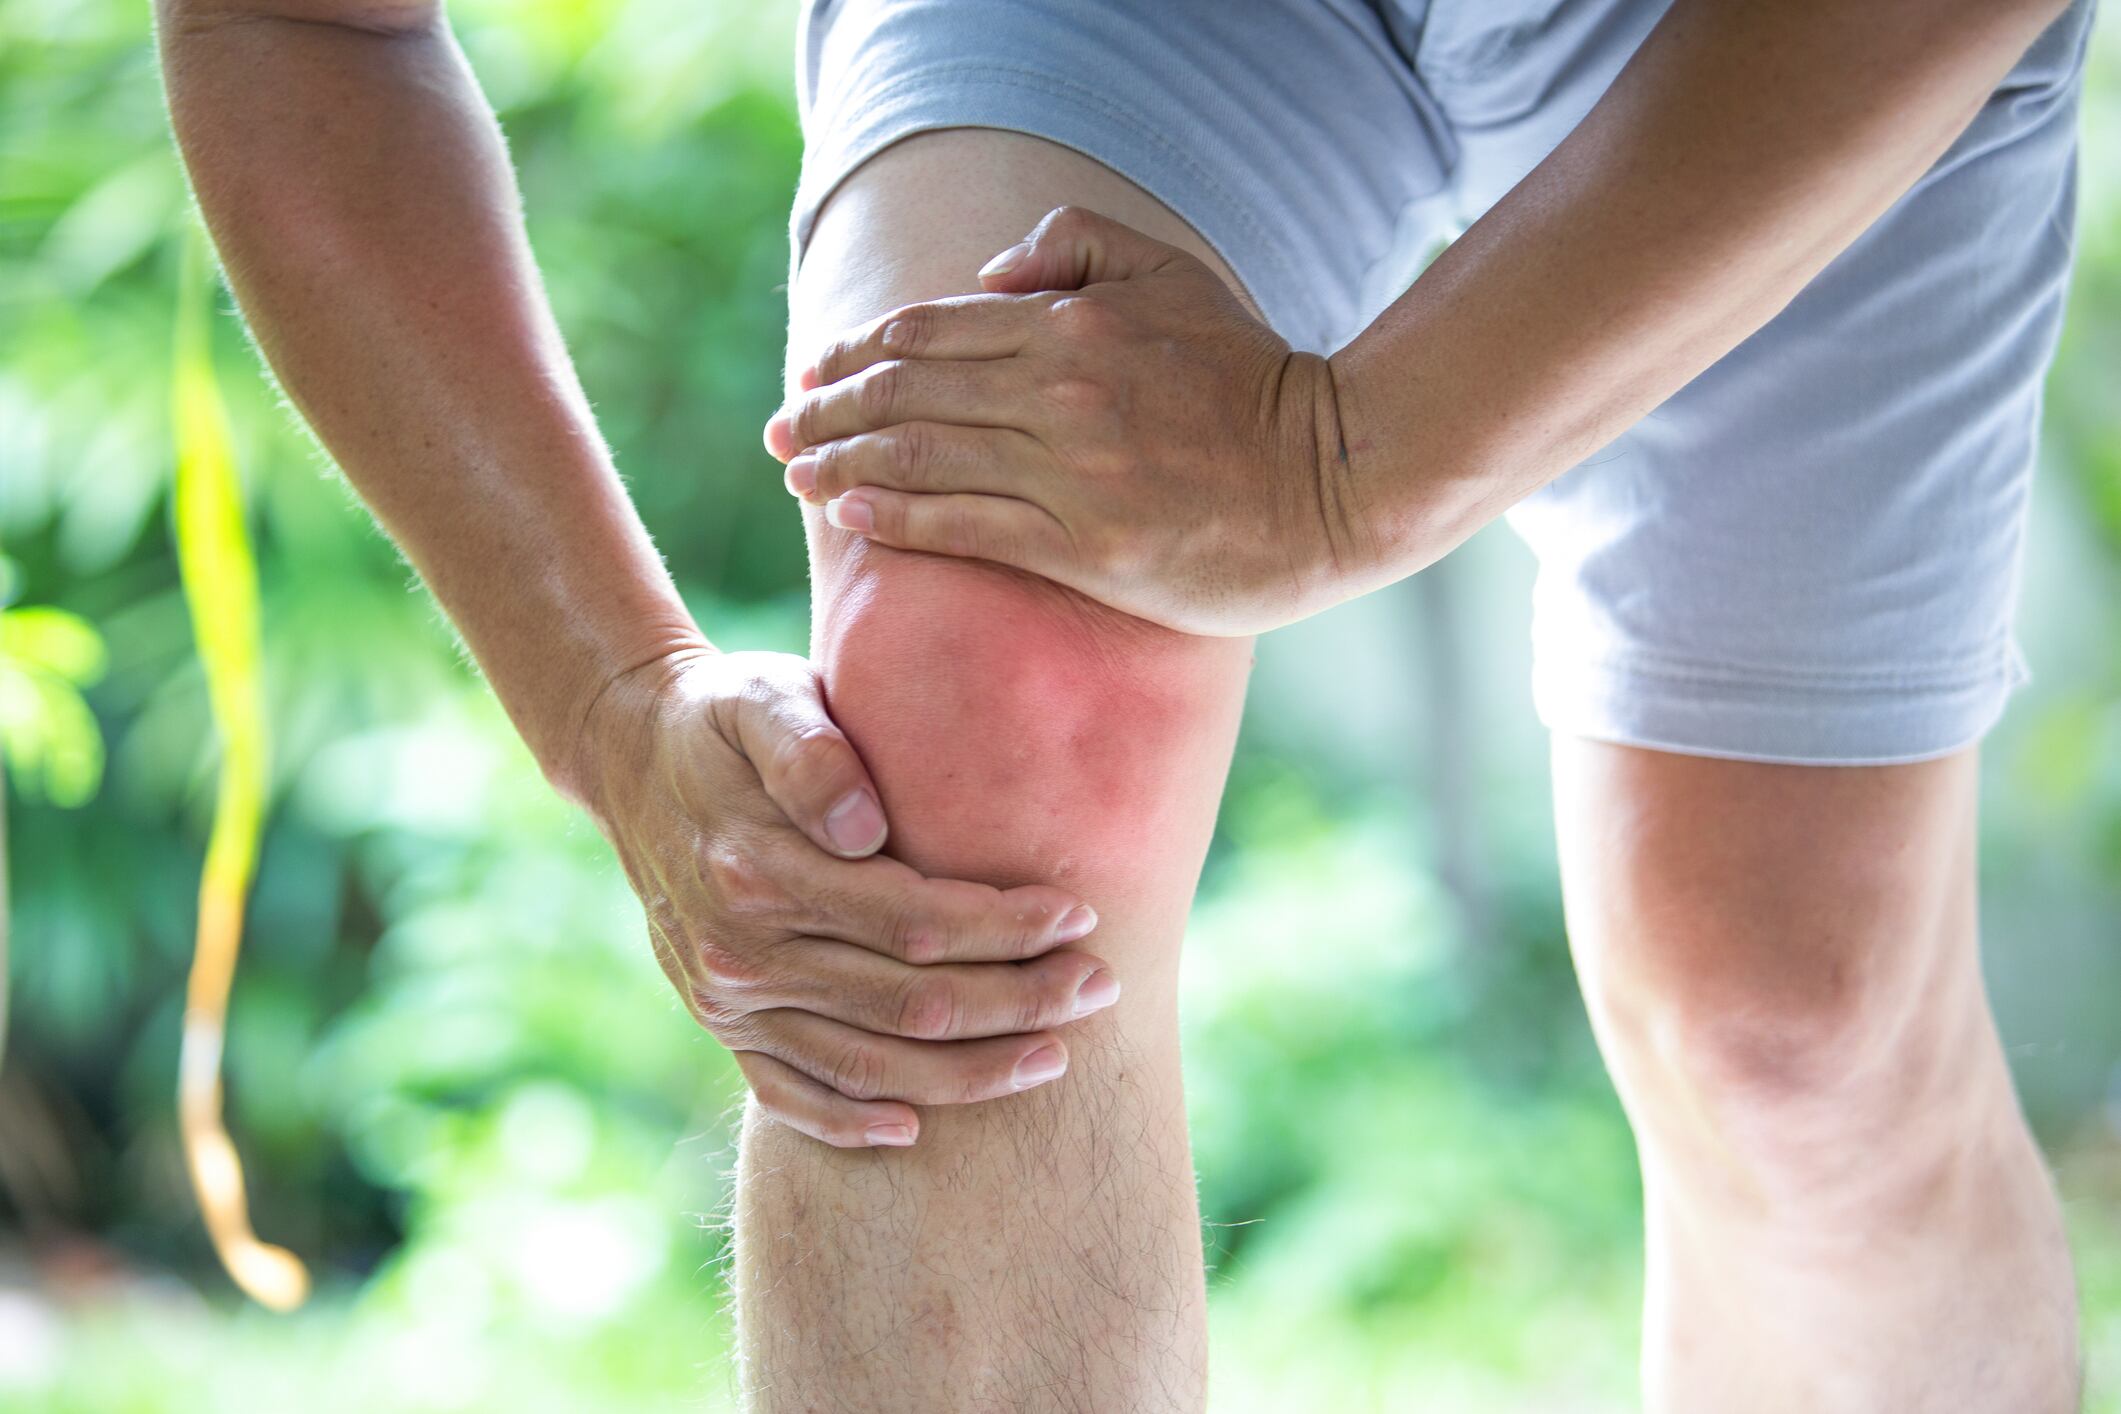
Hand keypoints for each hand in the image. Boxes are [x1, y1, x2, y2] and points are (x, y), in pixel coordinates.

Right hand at [573, 648, 1116, 1148]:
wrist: (632, 755)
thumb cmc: (727, 717)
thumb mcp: (762, 697)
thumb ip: (810, 751)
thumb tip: (863, 827)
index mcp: (759, 870)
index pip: (913, 920)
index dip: (1004, 927)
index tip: (1079, 915)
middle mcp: (741, 950)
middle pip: (907, 1003)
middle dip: (1017, 1003)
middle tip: (1098, 989)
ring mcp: (727, 1000)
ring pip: (866, 1065)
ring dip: (968, 1072)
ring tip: (1055, 1057)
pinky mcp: (721, 1025)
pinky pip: (789, 1096)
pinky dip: (852, 1123)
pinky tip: (917, 1128)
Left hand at [763, 206, 1378, 636]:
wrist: (1336, 480)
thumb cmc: (1255, 378)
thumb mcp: (1174, 276)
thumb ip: (1078, 249)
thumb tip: (987, 273)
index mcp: (1074, 325)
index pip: (933, 329)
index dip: (859, 348)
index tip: (815, 368)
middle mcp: (1060, 392)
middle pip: (910, 390)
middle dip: (829, 406)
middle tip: (778, 425)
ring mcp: (1071, 474)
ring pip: (924, 455)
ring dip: (842, 458)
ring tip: (792, 470)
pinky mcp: (1086, 548)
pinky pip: (965, 527)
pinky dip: (896, 515)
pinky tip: (848, 510)